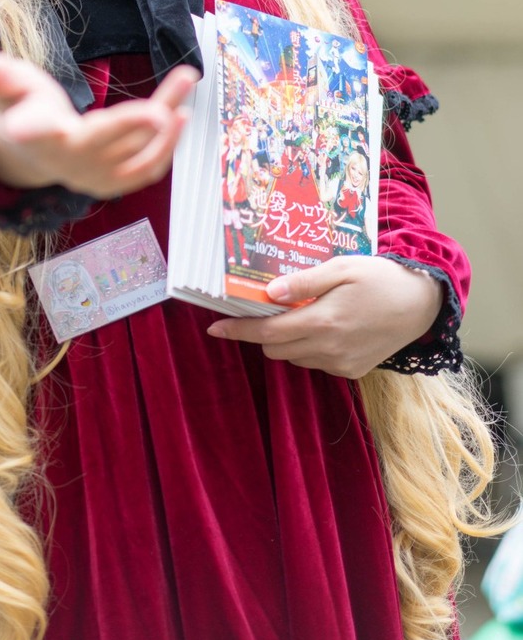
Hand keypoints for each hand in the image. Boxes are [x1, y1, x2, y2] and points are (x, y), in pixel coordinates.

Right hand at [0, 50, 198, 199]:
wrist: (36, 156)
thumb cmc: (25, 110)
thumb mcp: (10, 87)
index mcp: (39, 135)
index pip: (34, 133)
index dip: (32, 130)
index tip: (28, 127)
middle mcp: (68, 161)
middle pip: (102, 141)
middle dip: (131, 126)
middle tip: (160, 109)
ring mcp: (95, 177)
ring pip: (135, 151)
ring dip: (165, 123)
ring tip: (184, 83)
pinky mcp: (116, 183)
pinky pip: (146, 168)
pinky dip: (167, 146)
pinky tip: (182, 114)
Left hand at [206, 256, 442, 378]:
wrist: (424, 303)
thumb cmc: (381, 278)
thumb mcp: (343, 268)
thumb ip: (304, 282)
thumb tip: (269, 292)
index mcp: (322, 322)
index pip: (266, 333)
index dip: (238, 330)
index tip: (214, 328)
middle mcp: (329, 349)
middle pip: (276, 348)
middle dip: (264, 331)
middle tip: (270, 308)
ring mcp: (342, 364)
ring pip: (295, 358)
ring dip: (288, 340)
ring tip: (304, 313)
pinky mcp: (353, 371)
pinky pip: (317, 363)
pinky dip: (311, 348)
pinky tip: (327, 327)